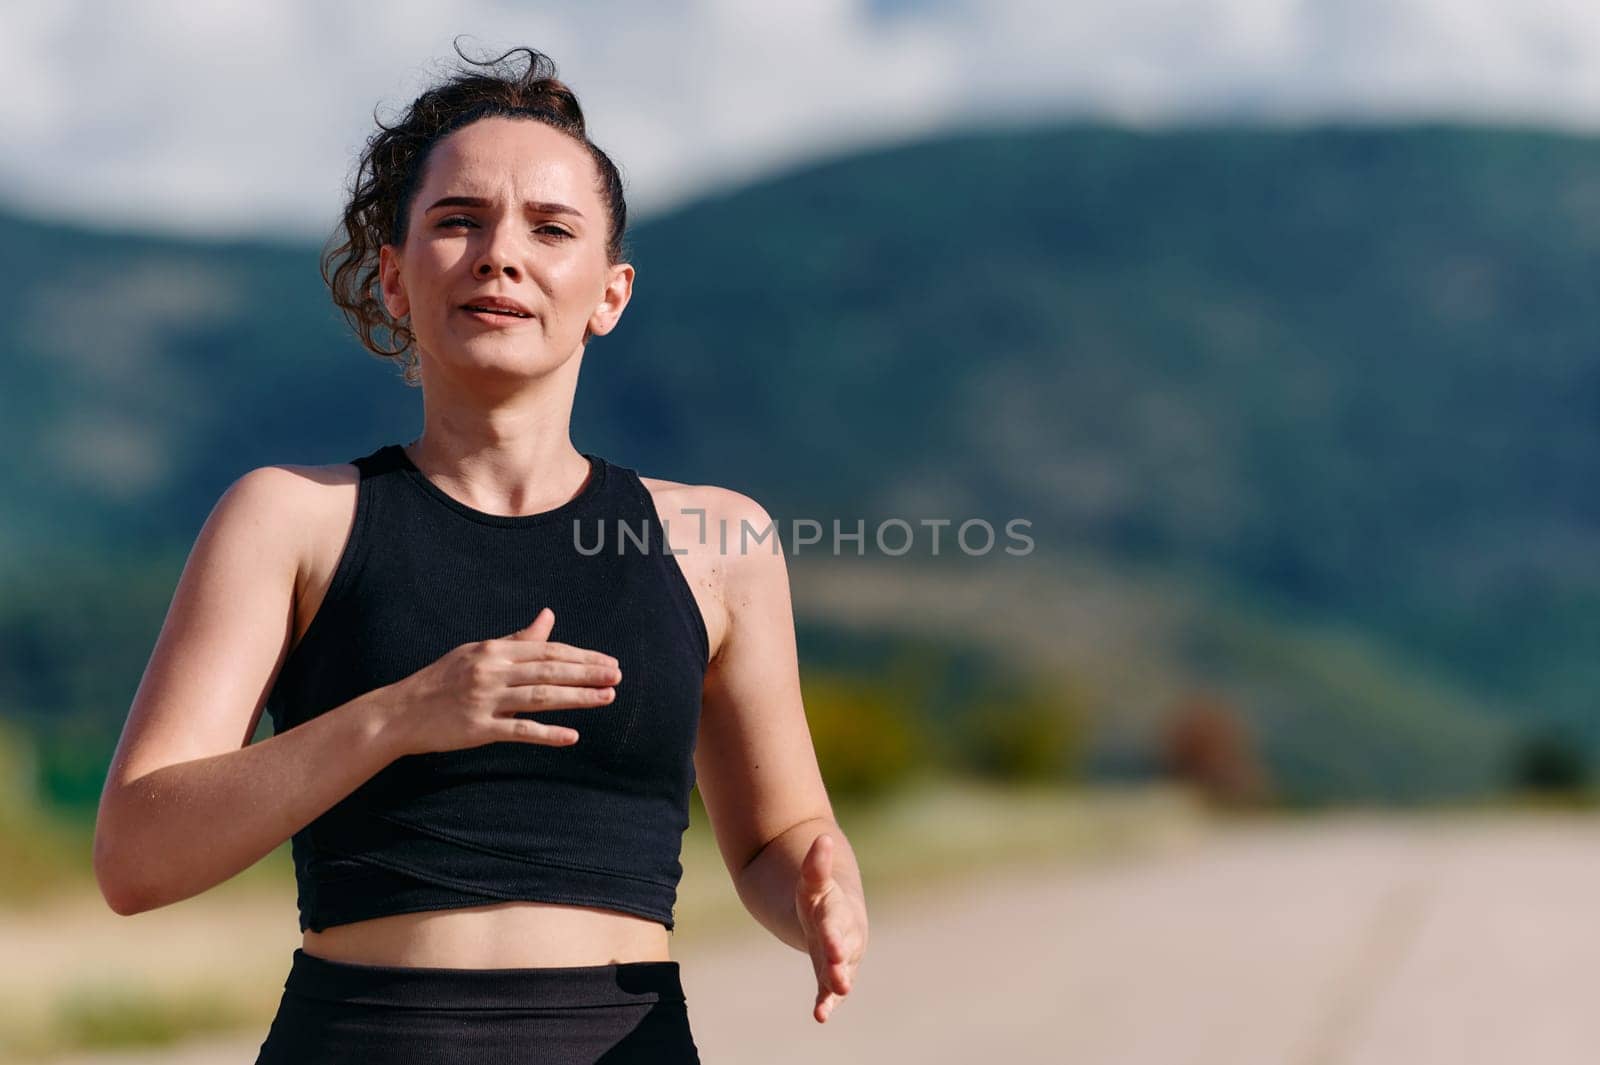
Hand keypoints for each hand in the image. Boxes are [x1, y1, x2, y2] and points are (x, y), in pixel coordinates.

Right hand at [382, 607, 621, 755]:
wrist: (400, 712)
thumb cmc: (442, 680)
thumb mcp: (478, 652)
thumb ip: (517, 639)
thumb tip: (549, 616)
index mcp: (493, 651)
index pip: (547, 650)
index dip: (581, 656)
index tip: (608, 661)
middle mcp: (492, 672)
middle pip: (549, 670)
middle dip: (587, 673)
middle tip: (617, 676)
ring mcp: (485, 701)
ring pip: (540, 697)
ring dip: (577, 698)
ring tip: (607, 698)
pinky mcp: (478, 729)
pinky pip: (518, 731)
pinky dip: (547, 734)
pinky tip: (572, 736)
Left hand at [794, 832, 867, 1022]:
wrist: (834, 914)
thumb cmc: (822, 896)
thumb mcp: (814, 880)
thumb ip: (816, 864)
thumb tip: (822, 839)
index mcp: (838, 913)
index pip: (835, 924)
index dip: (834, 936)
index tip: (833, 950)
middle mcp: (843, 938)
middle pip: (842, 951)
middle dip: (840, 965)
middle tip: (840, 980)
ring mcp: (838, 958)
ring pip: (839, 973)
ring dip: (836, 987)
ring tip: (835, 996)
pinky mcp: (831, 974)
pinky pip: (829, 990)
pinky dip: (826, 1002)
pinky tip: (820, 1016)